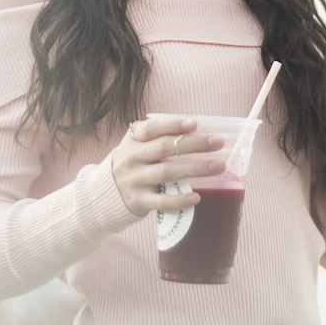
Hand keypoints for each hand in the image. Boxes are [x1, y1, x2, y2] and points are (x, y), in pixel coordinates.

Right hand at [110, 116, 228, 217]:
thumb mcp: (138, 146)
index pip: (151, 128)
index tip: (195, 124)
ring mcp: (134, 180)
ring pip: (166, 172)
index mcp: (133, 140)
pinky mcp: (138, 201)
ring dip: (195, 168)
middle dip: (194, 144)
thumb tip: (201, 134)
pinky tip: (196, 197)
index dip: (173, 125)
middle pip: (164, 148)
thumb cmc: (135, 164)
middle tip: (219, 142)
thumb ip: (160, 138)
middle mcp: (132, 158)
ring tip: (218, 166)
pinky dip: (179, 199)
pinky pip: (161, 201)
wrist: (106, 193)